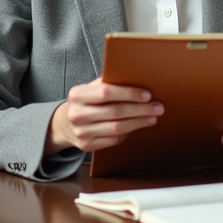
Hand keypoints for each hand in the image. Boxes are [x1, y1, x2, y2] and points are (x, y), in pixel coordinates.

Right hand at [45, 79, 161, 154]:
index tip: (147, 94)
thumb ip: (108, 83)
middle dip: (140, 109)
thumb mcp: (91, 88)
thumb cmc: (85, 101)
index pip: (106, 92)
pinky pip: (113, 140)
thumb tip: (137, 77)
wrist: (64, 123)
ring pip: (116, 128)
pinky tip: (138, 126)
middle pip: (115, 112)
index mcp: (77, 95)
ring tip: (152, 117)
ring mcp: (81, 132)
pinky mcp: (86, 145)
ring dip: (138, 122)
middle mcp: (77, 114)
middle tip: (157, 107)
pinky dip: (129, 132)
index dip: (129, 93)